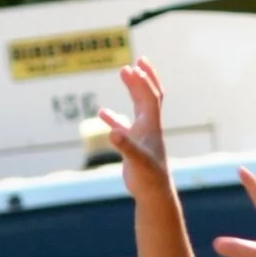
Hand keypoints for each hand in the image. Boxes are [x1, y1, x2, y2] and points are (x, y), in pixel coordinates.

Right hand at [96, 60, 170, 195]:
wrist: (153, 193)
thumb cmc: (148, 177)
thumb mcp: (136, 160)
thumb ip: (125, 146)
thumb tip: (112, 134)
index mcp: (151, 126)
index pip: (149, 97)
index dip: (143, 81)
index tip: (134, 65)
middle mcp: (149, 127)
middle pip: (147, 96)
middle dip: (141, 78)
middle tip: (132, 63)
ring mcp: (141, 136)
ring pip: (137, 108)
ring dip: (132, 91)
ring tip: (124, 75)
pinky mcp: (133, 146)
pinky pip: (123, 127)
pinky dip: (114, 118)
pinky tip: (102, 114)